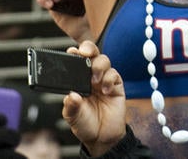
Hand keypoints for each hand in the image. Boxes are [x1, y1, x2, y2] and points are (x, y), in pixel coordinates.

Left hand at [61, 41, 127, 156]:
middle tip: (85, 54)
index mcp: (78, 80)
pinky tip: (105, 90)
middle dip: (88, 48)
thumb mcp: (72, 116)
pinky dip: (109, 79)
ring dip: (99, 66)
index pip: (76, 61)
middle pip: (92, 53)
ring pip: (103, 60)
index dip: (75, 53)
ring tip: (94, 80)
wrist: (102, 138)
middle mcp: (91, 77)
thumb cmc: (85, 124)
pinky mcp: (116, 86)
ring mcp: (104, 80)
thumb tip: (71, 95)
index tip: (71, 52)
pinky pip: (114, 74)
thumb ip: (71, 106)